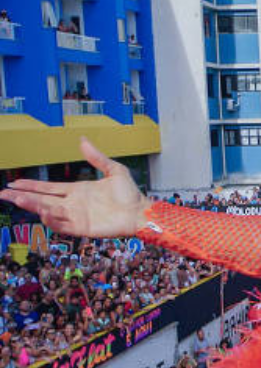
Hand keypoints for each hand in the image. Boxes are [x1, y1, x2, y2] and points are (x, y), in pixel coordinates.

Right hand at [0, 137, 152, 238]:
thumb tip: (82, 139)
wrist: (141, 211)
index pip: (47, 188)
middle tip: (3, 194)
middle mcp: (72, 204)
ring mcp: (76, 216)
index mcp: (76, 190)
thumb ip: (97, 157)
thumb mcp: (114, 170)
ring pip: (48, 212)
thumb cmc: (129, 193)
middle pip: (42, 200)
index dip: (30, 186)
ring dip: (33, 206)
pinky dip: (51, 220)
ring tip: (18, 199)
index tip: (13, 183)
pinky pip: (62, 225)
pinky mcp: (83, 228)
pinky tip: (42, 212)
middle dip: (22, 197)